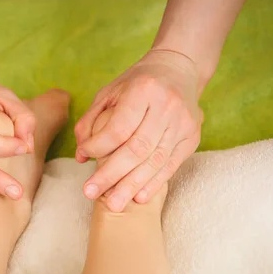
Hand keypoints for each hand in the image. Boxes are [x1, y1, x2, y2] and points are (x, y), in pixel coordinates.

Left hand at [75, 49, 203, 211]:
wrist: (179, 69)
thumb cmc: (137, 82)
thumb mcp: (110, 92)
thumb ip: (90, 121)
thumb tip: (80, 156)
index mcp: (144, 90)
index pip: (119, 128)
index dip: (98, 147)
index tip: (83, 157)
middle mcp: (167, 107)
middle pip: (137, 149)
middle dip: (112, 174)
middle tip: (90, 194)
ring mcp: (183, 124)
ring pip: (155, 161)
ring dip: (131, 185)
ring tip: (113, 204)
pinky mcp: (192, 138)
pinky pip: (171, 166)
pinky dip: (153, 183)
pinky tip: (138, 197)